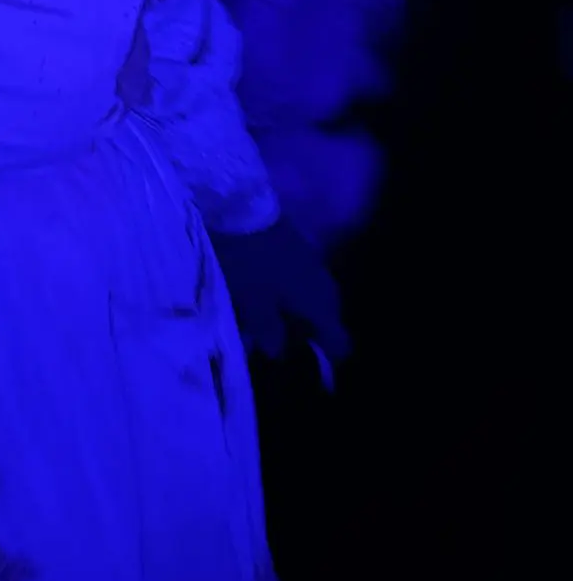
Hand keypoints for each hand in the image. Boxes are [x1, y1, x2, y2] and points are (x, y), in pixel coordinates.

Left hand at [209, 219, 349, 382]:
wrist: (242, 209)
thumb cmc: (250, 263)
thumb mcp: (252, 303)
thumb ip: (268, 331)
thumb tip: (278, 352)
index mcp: (320, 303)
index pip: (339, 340)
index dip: (330, 359)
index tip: (318, 372)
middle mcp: (325, 284)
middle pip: (328, 319)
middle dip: (312, 336)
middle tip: (289, 347)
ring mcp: (314, 263)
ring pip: (314, 299)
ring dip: (300, 314)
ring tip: (276, 325)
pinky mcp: (299, 249)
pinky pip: (304, 282)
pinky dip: (293, 295)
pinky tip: (273, 297)